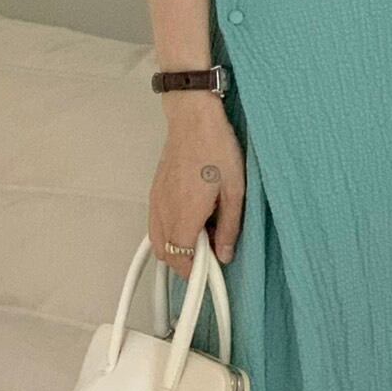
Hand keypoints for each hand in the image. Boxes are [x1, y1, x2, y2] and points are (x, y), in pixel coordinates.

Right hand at [150, 96, 245, 276]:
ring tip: (203, 234)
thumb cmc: (216, 148)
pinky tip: (190, 220)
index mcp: (185, 214)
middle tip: (211, 251)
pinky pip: (156, 224)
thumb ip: (229, 227)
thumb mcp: (236, 191)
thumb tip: (224, 254)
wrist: (193, 119)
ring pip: (158, 241)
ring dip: (177, 248)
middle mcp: (165, 211)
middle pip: (167, 255)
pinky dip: (169, 232)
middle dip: (187, 262)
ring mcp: (156, 202)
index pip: (182, 259)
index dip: (197, 271)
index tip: (212, 270)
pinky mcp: (155, 193)